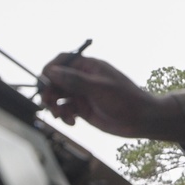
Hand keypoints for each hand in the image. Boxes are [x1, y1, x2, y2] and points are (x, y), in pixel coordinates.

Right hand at [38, 54, 184, 144]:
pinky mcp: (83, 109)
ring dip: (54, 105)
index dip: (50, 69)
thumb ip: (75, 80)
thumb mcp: (99, 88)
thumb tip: (52, 71)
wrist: (141, 119)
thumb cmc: (125, 99)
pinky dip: (64, 116)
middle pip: (56, 80)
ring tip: (60, 116)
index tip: (44, 81)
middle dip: (49, 91)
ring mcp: (82, 94)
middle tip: (49, 103)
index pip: (62, 61)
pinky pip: (65, 110)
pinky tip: (71, 122)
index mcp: (88, 66)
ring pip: (58, 96)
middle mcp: (83, 79)